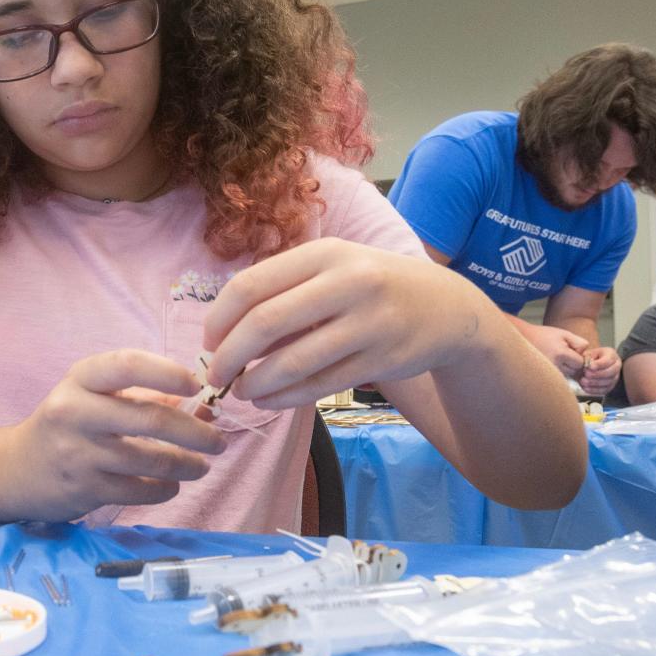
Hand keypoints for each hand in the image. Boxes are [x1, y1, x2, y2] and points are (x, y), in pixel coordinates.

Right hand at [10, 350, 226, 520]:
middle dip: (195, 432)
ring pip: (150, 459)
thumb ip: (144, 396)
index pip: (128, 364)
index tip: (197, 384)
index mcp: (81, 379)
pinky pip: (138, 490)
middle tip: (218, 441)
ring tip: (202, 465)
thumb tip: (203, 405)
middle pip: (151, 418)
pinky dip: (165, 489)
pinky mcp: (83, 489)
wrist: (15, 469)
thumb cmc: (68, 424)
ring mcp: (78, 452)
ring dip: (187, 464)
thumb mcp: (95, 397)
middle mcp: (75, 411)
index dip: (167, 372)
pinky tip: (172, 485)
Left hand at [201, 238, 493, 407]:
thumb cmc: (372, 286)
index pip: (250, 285)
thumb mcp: (333, 269)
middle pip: (265, 323)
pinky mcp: (381, 360)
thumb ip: (285, 291)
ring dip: (255, 383)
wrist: (447, 308)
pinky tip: (268, 401)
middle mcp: (347, 282)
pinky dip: (285, 399)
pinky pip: (319, 386)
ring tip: (240, 392)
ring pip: (292, 362)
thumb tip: (223, 333)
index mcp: (324, 254)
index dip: (219, 319)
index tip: (208, 342)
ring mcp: (368, 323)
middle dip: (229, 356)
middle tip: (214, 376)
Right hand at [525, 325, 590, 378]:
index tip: (572, 349)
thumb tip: (585, 355)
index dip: (579, 356)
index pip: (580, 363)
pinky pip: (558, 377)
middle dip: (573, 363)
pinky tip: (552, 361)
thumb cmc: (545, 335)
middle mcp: (554, 365)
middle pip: (574, 371)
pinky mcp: (543, 375)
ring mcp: (547, 372)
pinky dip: (558, 371)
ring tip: (557, 356)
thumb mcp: (564, 334)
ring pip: (566, 376)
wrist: (524, 337)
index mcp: (560, 354)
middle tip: (564, 352)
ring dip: (566, 368)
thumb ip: (580, 343)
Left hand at [580, 346, 620, 395]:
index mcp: (611, 355)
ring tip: (583, 381)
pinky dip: (594, 390)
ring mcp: (614, 377)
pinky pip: (604, 390)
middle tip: (586, 374)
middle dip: (597, 374)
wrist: (592, 365)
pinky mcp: (610, 386)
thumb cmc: (590, 357)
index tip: (590, 366)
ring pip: (608, 382)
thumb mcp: (589, 352)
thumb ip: (588, 356)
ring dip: (594, 383)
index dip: (599, 364)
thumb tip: (587, 363)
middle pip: (611, 372)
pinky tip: (585, 387)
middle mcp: (616, 366)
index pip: (608, 360)